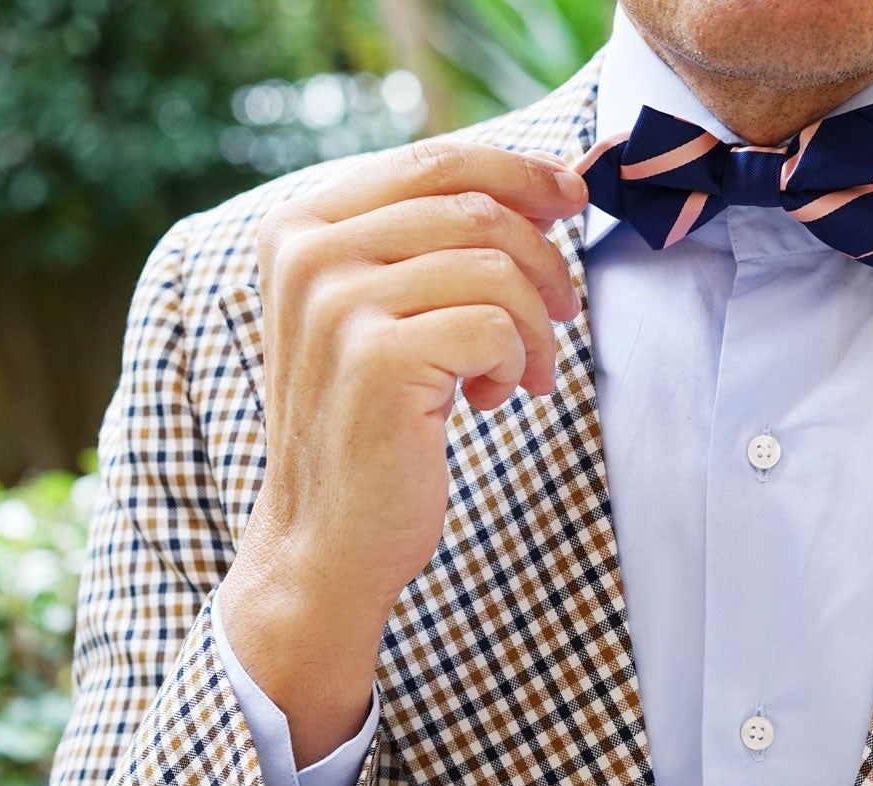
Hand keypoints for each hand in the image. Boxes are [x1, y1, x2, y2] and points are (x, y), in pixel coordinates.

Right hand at [217, 139, 586, 761]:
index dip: (521, 172)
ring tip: (522, 371)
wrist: (325, 539)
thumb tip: (559, 181)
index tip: (571, 199)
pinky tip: (492, 398)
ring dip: (536, 323)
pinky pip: (497, 324)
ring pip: (496, 265)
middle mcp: (308, 251)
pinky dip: (517, 361)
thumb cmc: (370, 426)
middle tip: (563, 312)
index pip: (436, 159)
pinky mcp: (379, 358)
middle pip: (477, 206)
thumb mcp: (386, 313)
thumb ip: (440, 243)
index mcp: (301, 225)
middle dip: (543, 260)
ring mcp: (337, 302)